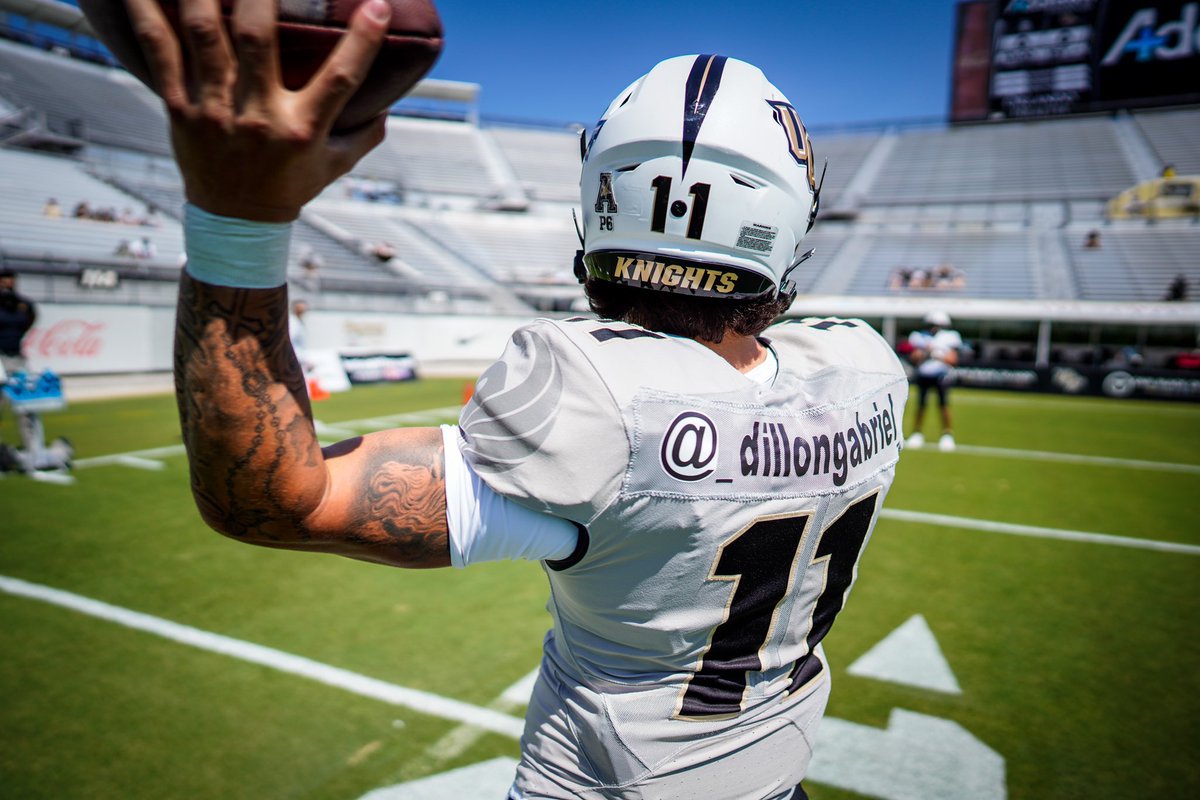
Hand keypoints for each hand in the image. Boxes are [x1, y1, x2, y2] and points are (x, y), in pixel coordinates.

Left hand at [125, 0, 391, 221]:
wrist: (237, 220)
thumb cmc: (292, 184)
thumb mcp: (338, 164)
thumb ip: (366, 131)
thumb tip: (391, 98)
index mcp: (303, 129)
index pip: (339, 80)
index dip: (361, 42)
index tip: (378, 5)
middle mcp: (258, 116)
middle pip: (257, 39)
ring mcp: (214, 109)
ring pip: (204, 34)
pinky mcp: (180, 107)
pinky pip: (160, 51)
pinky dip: (147, 12)